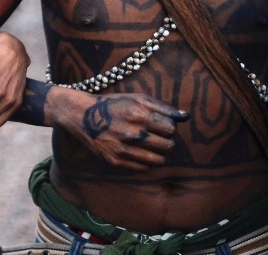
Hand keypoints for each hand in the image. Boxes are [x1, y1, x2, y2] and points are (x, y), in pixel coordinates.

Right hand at [62, 92, 187, 171]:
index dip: (169, 127)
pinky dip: (145, 162)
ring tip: (150, 146)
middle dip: (166, 141)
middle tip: (157, 137)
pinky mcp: (115, 161)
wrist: (81, 115)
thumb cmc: (113, 104)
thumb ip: (163, 107)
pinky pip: (144, 169)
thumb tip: (186, 117)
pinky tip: (138, 152)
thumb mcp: (136, 99)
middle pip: (167, 146)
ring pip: (158, 161)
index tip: (161, 125)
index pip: (171, 129)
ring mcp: (123, 149)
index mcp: (138, 115)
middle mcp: (131, 133)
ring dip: (158, 154)